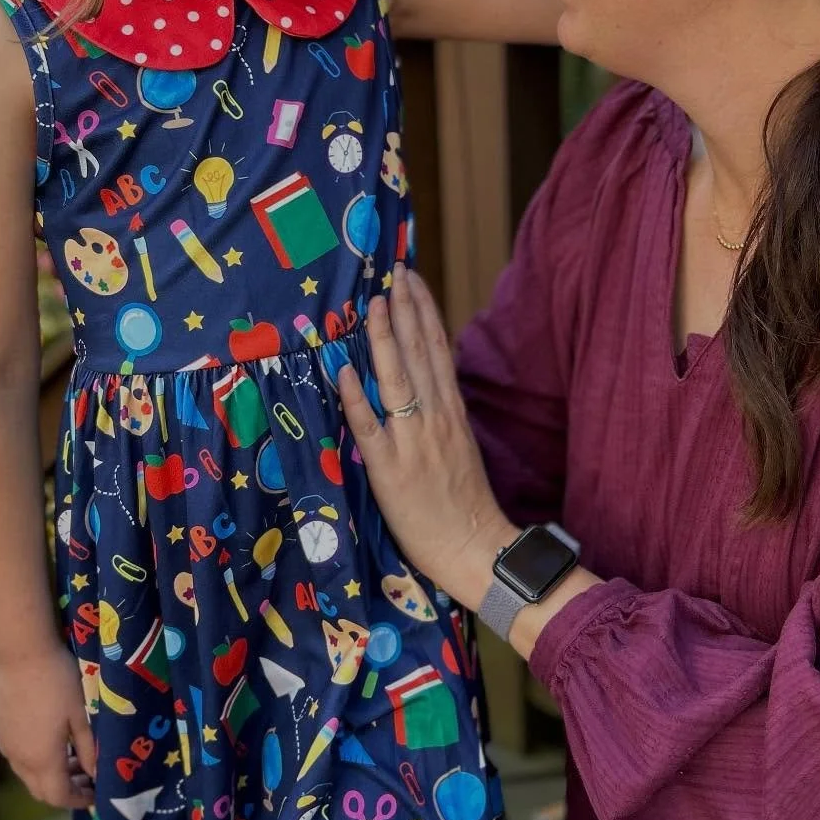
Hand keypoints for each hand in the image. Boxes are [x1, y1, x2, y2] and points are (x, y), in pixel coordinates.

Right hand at [0, 643, 95, 810]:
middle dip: (65, 789)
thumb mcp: (81, 715)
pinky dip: (37, 759)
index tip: (96, 794)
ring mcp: (5, 744)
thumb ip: (89, 749)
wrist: (22, 652)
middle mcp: (19, 759)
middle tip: (87, 775)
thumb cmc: (59, 681)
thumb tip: (96, 774)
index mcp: (42, 759)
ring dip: (50, 774)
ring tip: (74, 755)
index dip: (78, 800)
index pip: (58, 797)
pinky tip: (52, 738)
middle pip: (41, 790)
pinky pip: (18, 757)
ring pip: (27, 774)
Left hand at [337, 266, 515, 609]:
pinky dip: (356, 397)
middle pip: (420, 353)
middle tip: (395, 273)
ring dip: (383, 338)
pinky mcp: (390, 469)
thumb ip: (443, 414)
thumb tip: (426, 383)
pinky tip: (344, 370)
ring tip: (374, 304)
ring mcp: (412, 440)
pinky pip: (369, 427)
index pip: (438, 350)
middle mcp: (435, 417)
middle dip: (405, 309)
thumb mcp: (461, 446)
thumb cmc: (466, 503)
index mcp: (452, 412)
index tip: (414, 281)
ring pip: (397, 379)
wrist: (475, 546)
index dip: (425, 312)